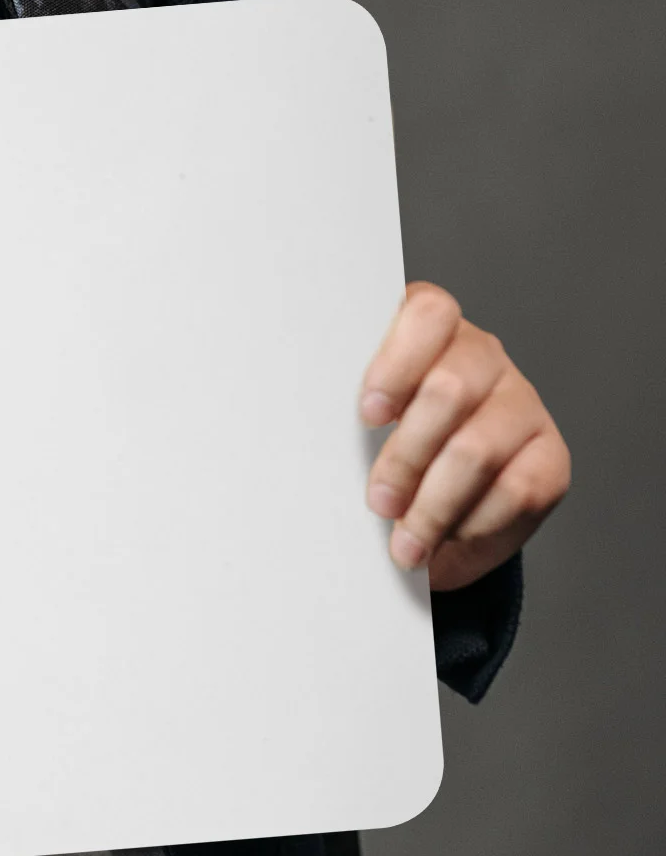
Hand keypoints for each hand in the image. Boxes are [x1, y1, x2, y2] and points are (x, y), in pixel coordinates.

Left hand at [360, 282, 569, 590]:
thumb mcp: (358, 425)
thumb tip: (305, 439)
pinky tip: (445, 542)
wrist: (435, 506)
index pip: (428, 313)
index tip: (368, 413)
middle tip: (379, 502)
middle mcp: (481, 356)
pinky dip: (472, 525)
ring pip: (476, 449)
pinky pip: (514, 491)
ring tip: (404, 543)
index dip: (397, 362)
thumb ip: (347, 415)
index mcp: (429, 332)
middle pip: (449, 390)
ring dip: (433, 505)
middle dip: (406, 456)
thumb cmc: (381, 449)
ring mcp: (521, 403)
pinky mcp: (550, 456)